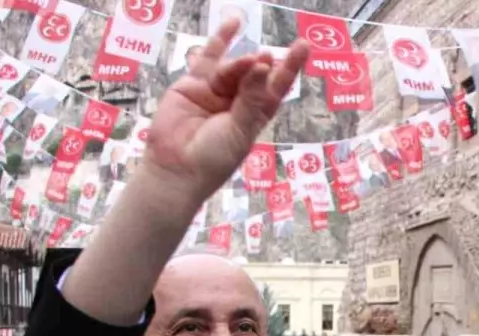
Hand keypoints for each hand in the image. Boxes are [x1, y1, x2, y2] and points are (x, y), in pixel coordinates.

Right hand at [146, 19, 307, 195]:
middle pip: (256, 74)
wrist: (175, 168)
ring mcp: (216, 90)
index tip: (303, 46)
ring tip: (248, 62)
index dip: (289, 68)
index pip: (276, 88)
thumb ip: (251, 98)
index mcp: (254, 116)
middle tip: (268, 57)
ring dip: (241, 63)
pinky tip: (233, 23)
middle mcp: (238, 101)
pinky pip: (209, 58)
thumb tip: (263, 66)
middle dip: (264, 64)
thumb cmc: (212, 159)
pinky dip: (221, 40)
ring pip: (233, 68)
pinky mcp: (193, 83)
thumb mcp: (239, 131)